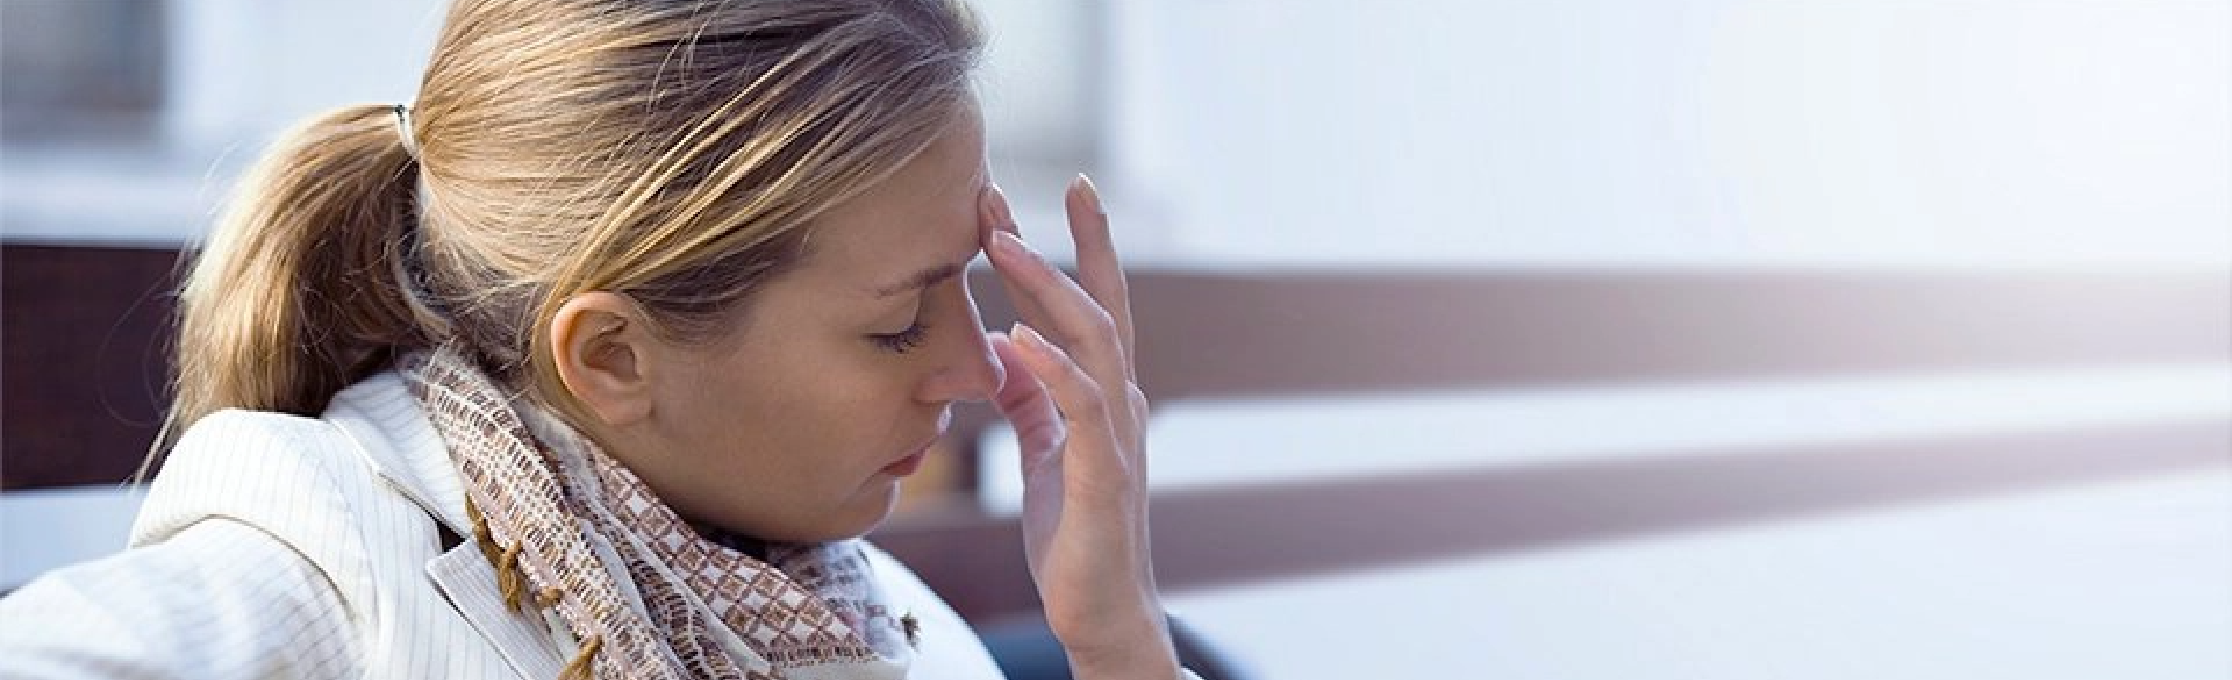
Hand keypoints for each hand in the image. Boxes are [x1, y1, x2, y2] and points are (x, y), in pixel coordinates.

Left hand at [980, 176, 1177, 679]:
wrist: (1102, 612)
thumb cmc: (1073, 536)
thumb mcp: (1043, 452)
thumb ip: (1029, 397)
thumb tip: (1001, 346)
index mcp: (1103, 394)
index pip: (1085, 306)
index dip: (1057, 250)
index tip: (1015, 201)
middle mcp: (1120, 402)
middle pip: (1097, 303)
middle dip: (1061, 241)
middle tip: (1007, 193)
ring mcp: (1117, 435)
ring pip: (1092, 339)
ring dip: (1046, 286)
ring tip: (1001, 244)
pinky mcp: (1104, 474)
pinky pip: (1082, 406)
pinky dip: (1052, 366)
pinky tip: (1017, 337)